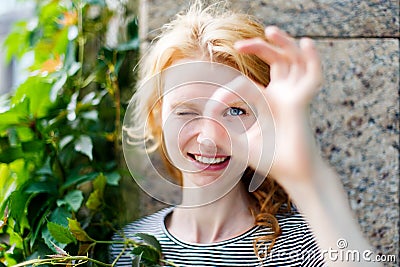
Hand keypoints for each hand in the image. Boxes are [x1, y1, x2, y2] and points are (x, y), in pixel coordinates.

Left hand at [212, 26, 322, 190]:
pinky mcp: (301, 103)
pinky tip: (306, 43)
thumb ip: (222, 136)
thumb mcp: (240, 145)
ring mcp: (292, 97)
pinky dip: (312, 58)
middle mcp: (282, 95)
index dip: (227, 93)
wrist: (293, 175)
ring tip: (271, 31)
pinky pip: (311, 76)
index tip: (213, 107)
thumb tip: (201, 130)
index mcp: (269, 102)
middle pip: (276, 60)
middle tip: (239, 44)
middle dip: (259, 47)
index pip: (246, 84)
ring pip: (293, 61)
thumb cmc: (272, 160)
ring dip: (284, 44)